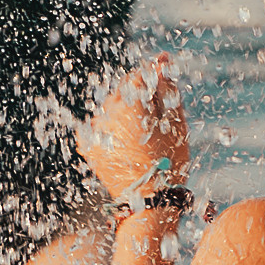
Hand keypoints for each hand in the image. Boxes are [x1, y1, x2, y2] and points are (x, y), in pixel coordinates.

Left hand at [82, 56, 188, 203]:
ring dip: (124, 112)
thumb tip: (162, 63)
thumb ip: (167, 88)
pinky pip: (98, 127)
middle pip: (123, 91)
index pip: (139, 76)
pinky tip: (126, 142)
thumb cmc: (168, 161)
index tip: (164, 66)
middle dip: (139, 96)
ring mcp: (94, 130)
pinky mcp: (87, 145)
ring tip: (142, 135)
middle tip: (156, 114)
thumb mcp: (177, 122)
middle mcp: (107, 113)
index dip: (154, 70)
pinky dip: (110, 129)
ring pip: (110, 108)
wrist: (149, 201)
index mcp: (130, 104)